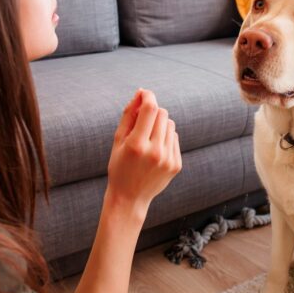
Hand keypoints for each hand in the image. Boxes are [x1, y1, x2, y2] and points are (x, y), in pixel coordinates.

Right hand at [106, 89, 181, 209]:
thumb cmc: (119, 167)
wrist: (129, 198)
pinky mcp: (176, 165)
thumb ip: (128, 115)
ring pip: (170, 125)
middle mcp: (155, 152)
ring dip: (159, 125)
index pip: (149, 109)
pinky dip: (165, 138)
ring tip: (148, 139)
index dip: (147, 96)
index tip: (143, 93)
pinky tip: (154, 151)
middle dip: (152, 111)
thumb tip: (140, 94)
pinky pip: (174, 138)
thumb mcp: (117, 141)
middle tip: (142, 120)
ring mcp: (168, 159)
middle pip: (162, 114)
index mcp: (137, 145)